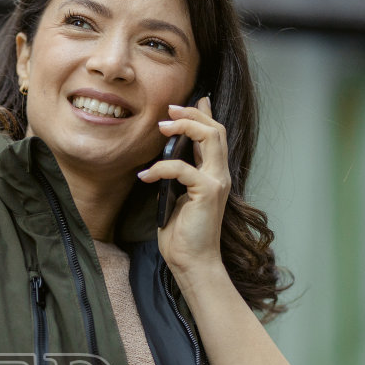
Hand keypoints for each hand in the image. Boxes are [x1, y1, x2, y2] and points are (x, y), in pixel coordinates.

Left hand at [135, 96, 229, 276]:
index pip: (214, 135)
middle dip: (192, 114)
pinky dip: (161, 167)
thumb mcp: (176, 196)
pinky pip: (182, 168)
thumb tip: (166, 157)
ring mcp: (216, 182)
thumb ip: (178, 175)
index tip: (186, 102)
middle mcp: (219, 174)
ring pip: (210, 137)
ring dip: (185, 127)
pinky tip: (145, 175)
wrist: (192, 261)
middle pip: (215, 129)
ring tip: (162, 127)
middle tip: (169, 111)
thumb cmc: (182, 234)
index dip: (202, 115)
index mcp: (213, 174)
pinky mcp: (206, 192)